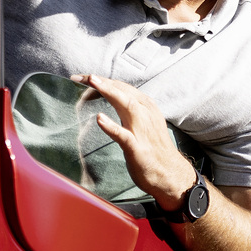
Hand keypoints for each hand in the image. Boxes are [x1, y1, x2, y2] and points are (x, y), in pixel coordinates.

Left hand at [75, 74, 199, 209]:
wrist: (170, 174)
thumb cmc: (152, 147)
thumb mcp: (143, 122)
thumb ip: (128, 108)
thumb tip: (111, 97)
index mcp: (146, 106)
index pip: (122, 87)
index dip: (103, 80)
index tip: (84, 77)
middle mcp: (145, 114)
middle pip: (122, 91)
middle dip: (102, 81)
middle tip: (81, 76)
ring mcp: (142, 130)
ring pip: (127, 105)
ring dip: (109, 92)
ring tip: (93, 82)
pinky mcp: (138, 148)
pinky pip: (124, 135)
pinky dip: (111, 126)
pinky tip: (99, 118)